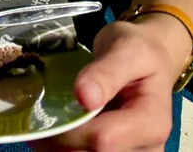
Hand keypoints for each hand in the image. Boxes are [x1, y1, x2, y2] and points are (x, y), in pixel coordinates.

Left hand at [33, 16, 188, 151]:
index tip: (50, 105)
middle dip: (59, 138)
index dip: (71, 127)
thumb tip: (84, 97)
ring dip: (56, 144)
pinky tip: (52, 128)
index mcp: (152, 123)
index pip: (103, 140)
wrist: (150, 60)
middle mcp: (147, 148)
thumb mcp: (128, 50)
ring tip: (46, 117)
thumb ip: (107, 72)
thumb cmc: (140, 51)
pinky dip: (59, 147)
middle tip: (41, 111)